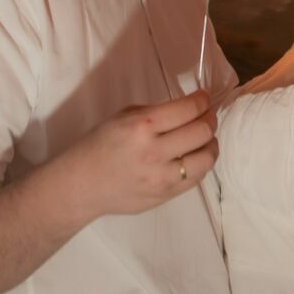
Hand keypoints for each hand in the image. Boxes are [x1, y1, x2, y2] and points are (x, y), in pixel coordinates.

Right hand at [63, 88, 217, 219]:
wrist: (82, 184)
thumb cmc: (100, 145)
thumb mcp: (124, 117)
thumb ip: (156, 113)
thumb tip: (189, 109)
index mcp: (142, 126)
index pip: (188, 109)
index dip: (202, 100)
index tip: (204, 98)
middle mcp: (154, 151)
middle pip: (202, 131)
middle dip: (210, 119)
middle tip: (208, 115)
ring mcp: (162, 177)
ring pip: (206, 157)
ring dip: (211, 143)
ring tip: (206, 138)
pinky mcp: (166, 195)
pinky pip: (197, 178)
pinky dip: (201, 163)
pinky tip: (196, 156)